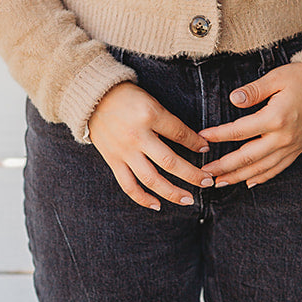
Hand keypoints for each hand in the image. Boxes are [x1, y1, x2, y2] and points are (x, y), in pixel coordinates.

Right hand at [87, 83, 211, 210]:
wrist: (93, 98)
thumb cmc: (126, 96)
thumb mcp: (150, 101)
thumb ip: (168, 121)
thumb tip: (194, 140)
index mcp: (149, 115)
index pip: (180, 134)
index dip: (196, 143)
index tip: (206, 150)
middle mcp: (137, 136)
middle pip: (169, 161)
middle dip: (192, 174)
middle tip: (208, 181)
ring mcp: (124, 151)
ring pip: (151, 179)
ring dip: (172, 192)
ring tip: (189, 199)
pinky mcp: (112, 160)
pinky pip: (128, 185)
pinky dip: (143, 198)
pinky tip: (158, 205)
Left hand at [196, 63, 301, 187]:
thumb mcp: (277, 77)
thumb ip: (253, 90)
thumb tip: (233, 99)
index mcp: (275, 118)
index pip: (239, 131)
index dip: (218, 136)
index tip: (202, 138)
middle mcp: (283, 137)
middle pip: (247, 157)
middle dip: (224, 167)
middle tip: (205, 173)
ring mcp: (292, 146)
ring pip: (261, 168)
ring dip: (239, 177)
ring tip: (220, 182)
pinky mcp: (298, 149)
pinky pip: (278, 168)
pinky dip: (262, 177)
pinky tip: (249, 182)